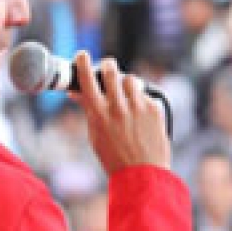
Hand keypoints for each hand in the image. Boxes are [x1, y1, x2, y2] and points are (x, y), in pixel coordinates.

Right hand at [71, 51, 170, 174]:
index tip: (83, 55)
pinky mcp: (155, 109)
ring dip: (126, 83)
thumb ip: (89, 110)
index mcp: (99, 114)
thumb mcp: (95, 135)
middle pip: (111, 70)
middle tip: (108, 69)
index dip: (83, 62)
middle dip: (108, 66)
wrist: (142, 175)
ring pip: (131, 79)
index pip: (87, 79)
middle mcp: (118, 107)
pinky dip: (141, 101)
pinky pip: (146, 94)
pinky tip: (140, 116)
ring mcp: (138, 107)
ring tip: (127, 96)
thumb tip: (76, 92)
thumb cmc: (114, 157)